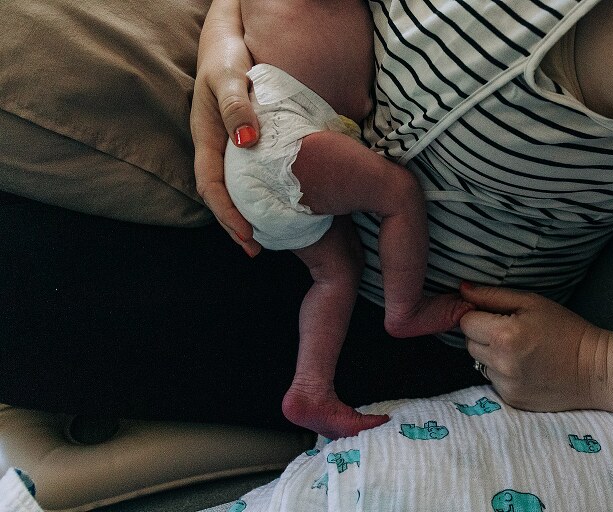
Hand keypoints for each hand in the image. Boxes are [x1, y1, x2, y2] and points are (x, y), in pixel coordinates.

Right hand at [190, 0, 260, 256]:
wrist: (229, 37)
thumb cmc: (226, 55)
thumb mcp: (228, 77)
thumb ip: (236, 106)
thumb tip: (247, 142)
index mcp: (205, 137)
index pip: (211, 186)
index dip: (227, 214)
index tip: (247, 236)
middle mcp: (216, 146)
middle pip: (221, 195)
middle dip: (235, 225)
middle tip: (256, 249)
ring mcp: (229, 144)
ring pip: (234, 187)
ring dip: (247, 213)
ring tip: (266, 236)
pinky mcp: (245, 139)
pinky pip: (249, 173)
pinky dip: (259, 192)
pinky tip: (275, 203)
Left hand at [459, 283, 607, 411]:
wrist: (596, 370)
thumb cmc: (566, 330)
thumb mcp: (532, 302)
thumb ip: (492, 295)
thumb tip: (461, 289)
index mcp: (504, 335)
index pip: (465, 322)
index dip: (478, 316)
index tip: (496, 315)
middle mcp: (501, 363)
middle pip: (469, 343)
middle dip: (483, 335)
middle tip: (511, 332)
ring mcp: (505, 385)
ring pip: (479, 363)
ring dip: (492, 355)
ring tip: (521, 351)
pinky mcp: (511, 400)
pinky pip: (493, 380)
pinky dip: (503, 373)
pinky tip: (526, 368)